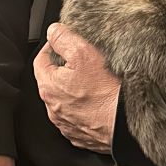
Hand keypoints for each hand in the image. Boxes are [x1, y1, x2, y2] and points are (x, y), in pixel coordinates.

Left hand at [33, 22, 120, 152]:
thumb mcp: (84, 53)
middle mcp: (53, 109)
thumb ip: (64, 39)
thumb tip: (53, 31)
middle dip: (62, 68)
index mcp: (49, 87)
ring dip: (72, 89)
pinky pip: (75, 116)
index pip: (40, 60)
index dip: (51, 47)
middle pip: (51, 80)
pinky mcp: (79, 134)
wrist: (124, 122)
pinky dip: (82, 107)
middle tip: (80, 59)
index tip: (62, 41)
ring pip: (63, 100)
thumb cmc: (106, 90)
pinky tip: (96, 99)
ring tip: (91, 80)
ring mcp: (65, 124)